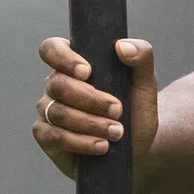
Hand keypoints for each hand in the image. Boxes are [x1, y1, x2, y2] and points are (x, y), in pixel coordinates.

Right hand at [33, 35, 157, 178]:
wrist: (137, 147)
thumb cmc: (136, 110)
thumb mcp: (145, 82)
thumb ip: (142, 56)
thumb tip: (122, 46)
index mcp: (73, 64)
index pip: (52, 49)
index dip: (64, 59)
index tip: (88, 72)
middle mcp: (56, 85)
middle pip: (58, 84)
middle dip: (90, 99)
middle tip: (118, 110)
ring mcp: (48, 112)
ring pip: (58, 112)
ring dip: (90, 123)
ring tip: (117, 132)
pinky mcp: (47, 138)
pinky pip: (53, 137)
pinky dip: (80, 142)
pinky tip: (102, 146)